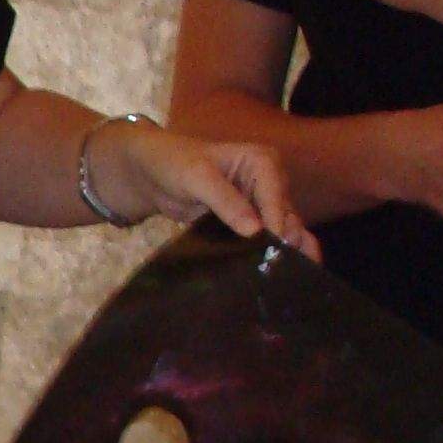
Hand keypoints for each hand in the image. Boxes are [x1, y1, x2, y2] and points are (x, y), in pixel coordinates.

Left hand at [96, 121, 319, 258]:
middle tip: (288, 273)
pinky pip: (266, 239)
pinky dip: (270, 255)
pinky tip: (278, 278)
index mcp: (263, 162)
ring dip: (285, 253)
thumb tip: (255, 231)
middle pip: (286, 215)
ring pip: (282, 230)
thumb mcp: (198, 178)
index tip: (277, 249)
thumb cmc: (174, 165)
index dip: (277, 222)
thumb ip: (226, 202)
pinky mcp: (251, 222)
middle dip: (288, 242)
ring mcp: (262, 203)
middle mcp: (270, 182)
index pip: (276, 195)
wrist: (153, 173)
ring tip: (289, 280)